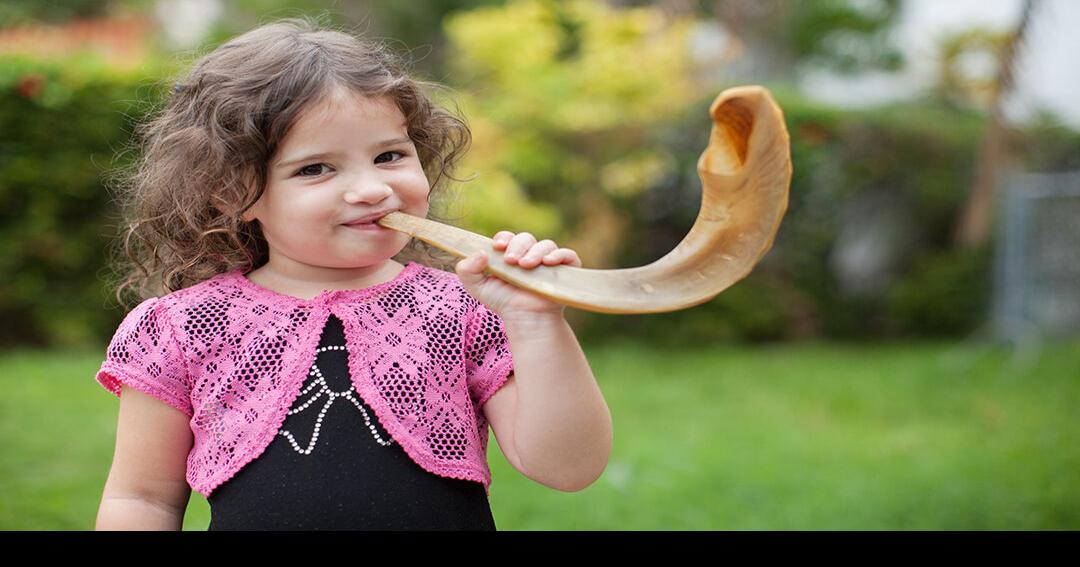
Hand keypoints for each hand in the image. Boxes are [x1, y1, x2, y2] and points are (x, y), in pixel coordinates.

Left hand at [455, 231, 581, 318]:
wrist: (523, 319)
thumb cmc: (502, 301)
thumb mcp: (476, 286)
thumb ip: (466, 269)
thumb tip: (481, 252)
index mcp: (510, 253)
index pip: (508, 237)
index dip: (503, 238)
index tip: (498, 247)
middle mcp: (529, 254)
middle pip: (526, 238)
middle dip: (518, 246)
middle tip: (511, 262)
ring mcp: (548, 261)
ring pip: (546, 245)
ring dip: (535, 252)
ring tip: (526, 266)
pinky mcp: (565, 269)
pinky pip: (568, 255)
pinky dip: (559, 255)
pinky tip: (548, 262)